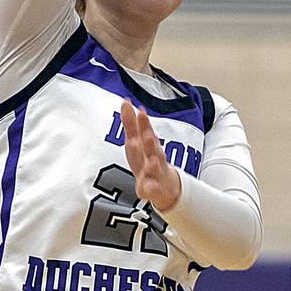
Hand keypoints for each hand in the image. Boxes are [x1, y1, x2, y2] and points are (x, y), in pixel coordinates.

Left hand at [120, 99, 181, 213]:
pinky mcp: (154, 189)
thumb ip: (131, 124)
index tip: (139, 110)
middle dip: (149, 140)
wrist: (166, 187)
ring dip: (153, 164)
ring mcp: (155, 173)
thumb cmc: (148, 161)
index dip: (142, 123)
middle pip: (152, 148)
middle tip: (147, 137)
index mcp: (147, 146)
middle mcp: (153, 157)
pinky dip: (150, 189)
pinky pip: (151, 189)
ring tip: (152, 161)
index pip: (144, 132)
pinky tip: (146, 188)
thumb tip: (124, 101)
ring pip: (155, 168)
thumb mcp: (138, 142)